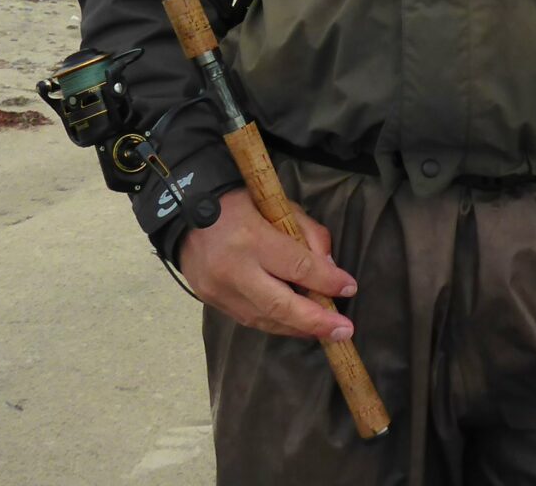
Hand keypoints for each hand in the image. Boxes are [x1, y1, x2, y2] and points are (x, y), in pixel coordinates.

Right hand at [177, 187, 358, 340]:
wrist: (186, 209)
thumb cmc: (242, 204)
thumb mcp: (280, 205)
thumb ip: (308, 234)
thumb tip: (329, 270)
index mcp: (252, 238)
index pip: (298, 267)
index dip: (327, 281)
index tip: (349, 287)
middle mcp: (233, 269)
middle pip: (280, 305)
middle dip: (316, 321)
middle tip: (344, 331)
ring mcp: (218, 290)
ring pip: (264, 319)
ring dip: (297, 328)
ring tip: (325, 332)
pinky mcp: (210, 301)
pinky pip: (248, 319)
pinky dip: (275, 324)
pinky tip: (295, 325)